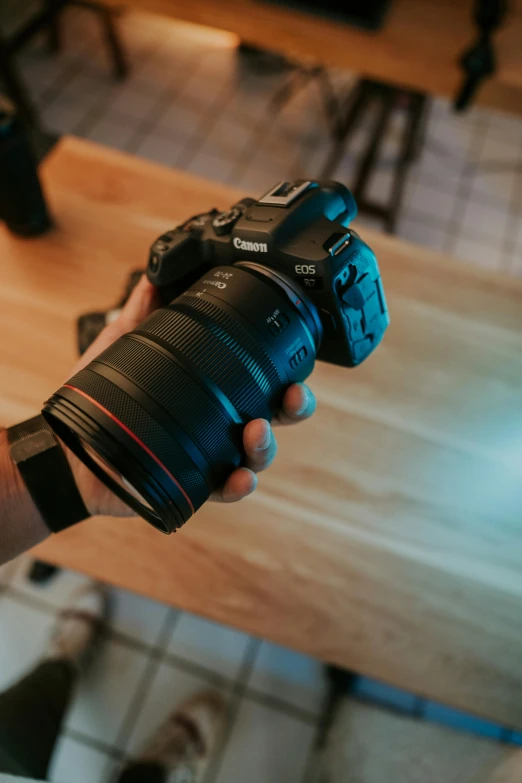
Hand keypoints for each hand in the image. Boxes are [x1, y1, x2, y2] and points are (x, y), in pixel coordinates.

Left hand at [65, 275, 315, 517]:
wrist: (69, 446)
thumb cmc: (100, 399)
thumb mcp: (122, 347)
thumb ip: (141, 311)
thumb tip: (153, 273)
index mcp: (210, 391)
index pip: (258, 380)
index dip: (283, 373)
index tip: (293, 362)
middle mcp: (219, 423)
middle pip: (273, 416)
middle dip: (295, 407)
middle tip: (294, 397)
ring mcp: (210, 456)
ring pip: (256, 455)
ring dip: (266, 446)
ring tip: (256, 432)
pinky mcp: (193, 485)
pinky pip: (224, 490)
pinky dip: (238, 487)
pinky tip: (241, 478)